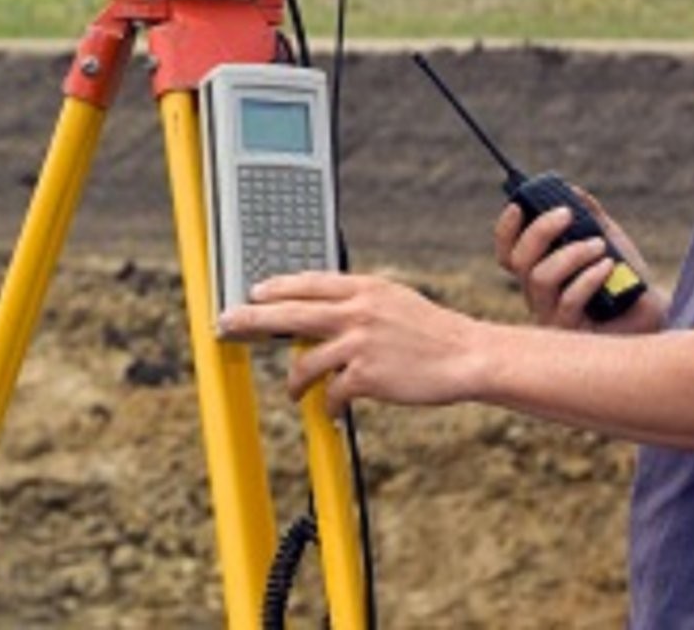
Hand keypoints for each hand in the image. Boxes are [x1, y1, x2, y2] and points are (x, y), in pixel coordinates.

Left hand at [216, 272, 486, 417]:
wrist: (467, 355)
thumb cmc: (430, 331)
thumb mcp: (393, 299)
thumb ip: (356, 300)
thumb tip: (317, 305)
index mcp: (363, 288)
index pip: (307, 282)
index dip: (275, 287)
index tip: (252, 293)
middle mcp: (357, 311)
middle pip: (289, 313)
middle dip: (251, 319)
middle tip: (226, 325)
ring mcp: (359, 343)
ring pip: (305, 361)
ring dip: (295, 381)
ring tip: (293, 391)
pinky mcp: (367, 375)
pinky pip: (331, 392)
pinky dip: (328, 404)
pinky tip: (331, 411)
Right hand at [493, 190, 666, 333]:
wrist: (653, 313)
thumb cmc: (626, 280)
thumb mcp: (608, 242)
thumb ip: (590, 219)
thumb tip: (573, 190)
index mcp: (538, 273)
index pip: (507, 253)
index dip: (506, 230)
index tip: (519, 206)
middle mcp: (537, 295)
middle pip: (518, 261)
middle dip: (539, 232)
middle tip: (567, 214)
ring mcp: (550, 315)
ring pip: (540, 278)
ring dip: (569, 254)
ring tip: (599, 244)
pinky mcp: (570, 332)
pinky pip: (568, 300)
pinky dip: (587, 277)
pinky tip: (608, 266)